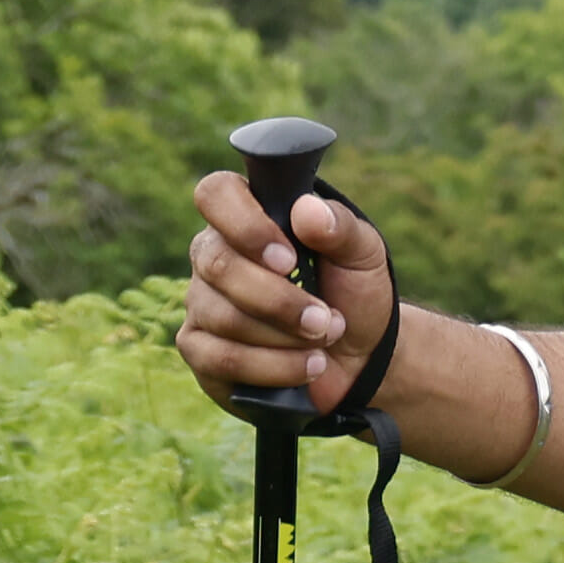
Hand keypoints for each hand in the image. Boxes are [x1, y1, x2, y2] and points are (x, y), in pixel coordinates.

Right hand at [180, 170, 393, 422]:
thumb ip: (340, 227)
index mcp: (246, 218)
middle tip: (325, 318)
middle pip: (218, 265)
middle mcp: (213, 256)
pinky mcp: (201, 352)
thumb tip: (307, 209)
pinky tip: (307, 368)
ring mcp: (201, 304)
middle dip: (280, 300)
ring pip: (224, 318)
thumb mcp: (362, 254)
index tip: (288, 258)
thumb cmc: (352, 293)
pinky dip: (274, 368)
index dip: (246, 225)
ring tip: (325, 340)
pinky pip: (222, 360)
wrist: (360, 356)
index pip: (216, 194)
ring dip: (286, 337)